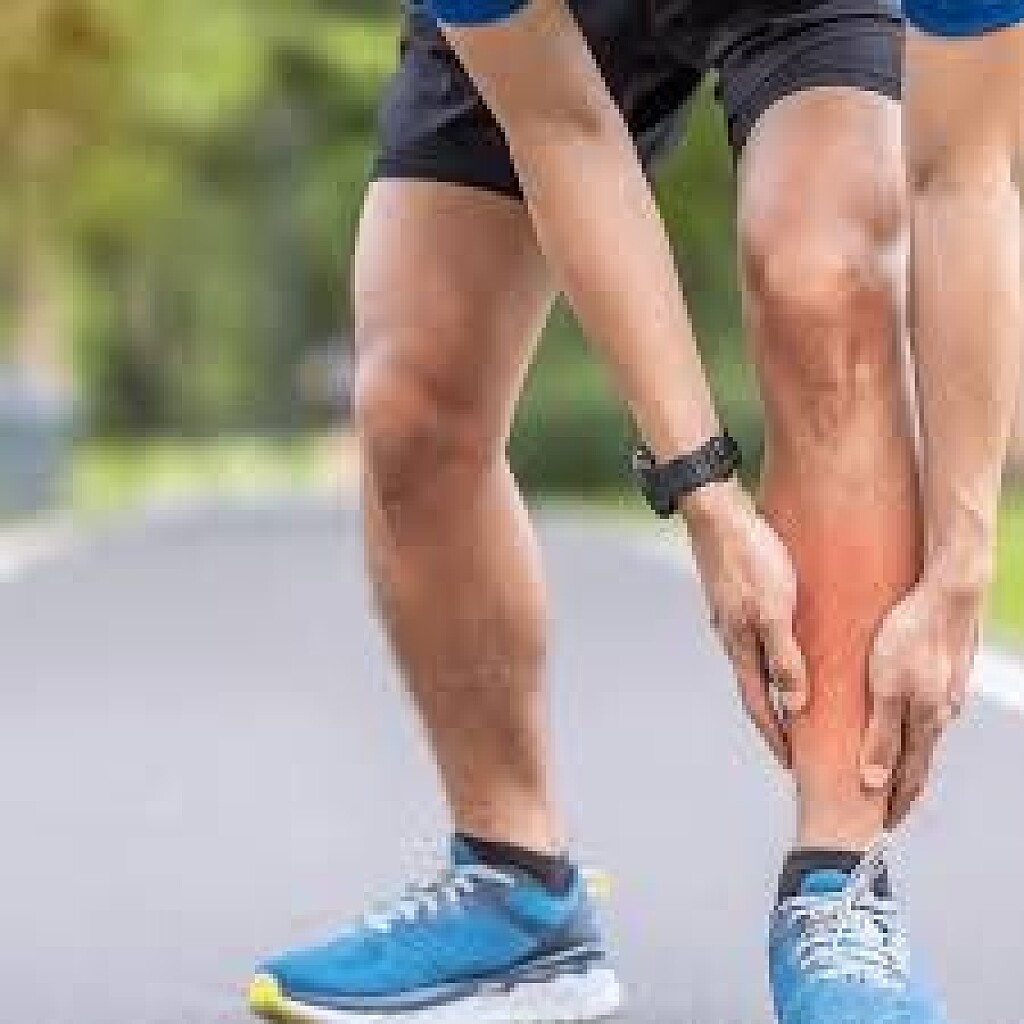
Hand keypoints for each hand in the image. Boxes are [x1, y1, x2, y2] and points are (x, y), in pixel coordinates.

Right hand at [684, 480, 807, 766]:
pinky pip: (756, 636)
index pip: (756, 704)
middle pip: (755, 687)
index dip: (774, 736)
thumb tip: (795, 706)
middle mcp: (732, 636)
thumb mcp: (774, 611)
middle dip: (775, 716)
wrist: (717, 514)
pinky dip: (772, 653)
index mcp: (740, 646)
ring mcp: (731, 616)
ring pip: (755, 660)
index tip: (790, 764)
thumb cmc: (751, 560)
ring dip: (774, 684)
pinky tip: (786, 644)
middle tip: (798, 740)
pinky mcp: (737, 596)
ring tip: (798, 698)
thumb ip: (785, 658)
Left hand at [861, 576, 981, 825]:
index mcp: (925, 722)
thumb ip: (881, 733)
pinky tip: (900, 723)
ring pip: (921, 735)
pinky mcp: (943, 674)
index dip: (894, 806)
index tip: (878, 831)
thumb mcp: (887, 686)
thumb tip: (873, 783)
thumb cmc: (910, 634)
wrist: (949, 593)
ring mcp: (945, 694)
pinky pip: (923, 710)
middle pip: (916, 762)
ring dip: (903, 757)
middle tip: (880, 813)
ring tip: (884, 772)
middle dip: (898, 789)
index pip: (909, 779)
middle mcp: (940, 714)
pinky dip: (909, 727)